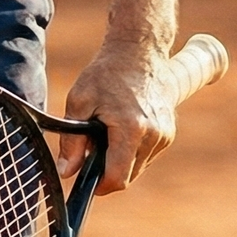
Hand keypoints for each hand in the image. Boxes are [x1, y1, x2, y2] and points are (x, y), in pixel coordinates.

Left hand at [55, 40, 178, 195]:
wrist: (139, 52)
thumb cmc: (106, 73)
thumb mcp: (79, 102)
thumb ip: (72, 141)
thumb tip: (67, 172)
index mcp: (132, 129)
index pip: (118, 178)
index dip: (100, 185)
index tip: (87, 181)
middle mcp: (154, 135)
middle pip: (128, 176)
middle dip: (108, 170)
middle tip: (91, 149)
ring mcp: (165, 134)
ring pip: (138, 167)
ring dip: (121, 160)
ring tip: (107, 133)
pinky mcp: (169, 132)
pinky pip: (147, 155)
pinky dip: (132, 151)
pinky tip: (122, 129)